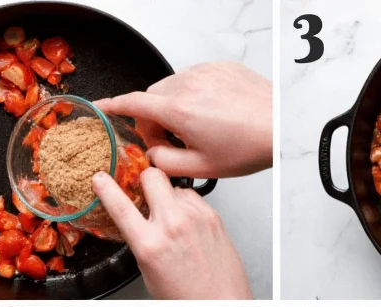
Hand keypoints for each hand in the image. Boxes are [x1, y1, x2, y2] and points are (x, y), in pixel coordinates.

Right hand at [93, 169, 251, 299]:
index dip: (106, 188)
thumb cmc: (186, 294)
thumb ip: (139, 240)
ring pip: (173, 185)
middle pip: (152, 176)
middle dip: (144, 180)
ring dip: (167, 195)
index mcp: (150, 244)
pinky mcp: (211, 214)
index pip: (120, 206)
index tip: (100, 178)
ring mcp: (195, 216)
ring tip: (171, 216)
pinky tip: (186, 221)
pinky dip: (185, 203)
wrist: (220, 299)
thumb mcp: (148, 270)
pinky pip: (191, 196)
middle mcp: (173, 225)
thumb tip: (134, 218)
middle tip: (144, 190)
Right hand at [95, 61, 271, 178]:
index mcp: (178, 110)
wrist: (281, 124)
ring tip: (198, 129)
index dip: (111, 106)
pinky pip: (194, 79)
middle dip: (154, 119)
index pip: (131, 103)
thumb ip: (166, 162)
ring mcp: (204, 72)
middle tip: (172, 142)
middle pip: (152, 97)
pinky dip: (194, 95)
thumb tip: (151, 156)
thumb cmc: (249, 145)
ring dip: (174, 106)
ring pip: (172, 87)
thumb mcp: (203, 167)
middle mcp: (187, 85)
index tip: (99, 107)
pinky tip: (213, 114)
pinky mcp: (219, 67)